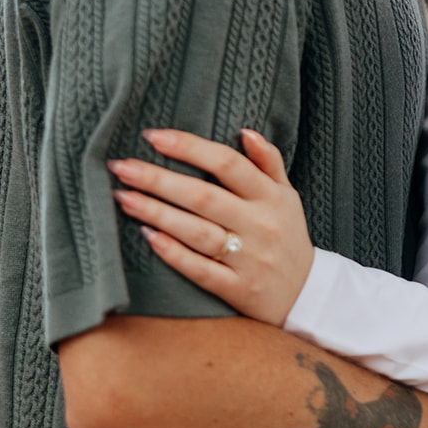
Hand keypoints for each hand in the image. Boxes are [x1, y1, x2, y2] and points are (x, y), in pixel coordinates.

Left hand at [108, 128, 312, 326]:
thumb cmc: (287, 236)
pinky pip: (201, 270)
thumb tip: (245, 131)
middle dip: (159, 179)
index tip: (153, 136)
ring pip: (197, 232)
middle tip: (122, 166)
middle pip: (203, 196)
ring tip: (123, 197)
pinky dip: (174, 254)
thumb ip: (269, 161)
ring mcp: (248, 258)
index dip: (189, 147)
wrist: (306, 296)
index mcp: (271, 196)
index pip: (227, 163)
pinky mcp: (238, 289)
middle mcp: (259, 224)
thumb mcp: (287, 195)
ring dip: (158, 213)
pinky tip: (148, 237)